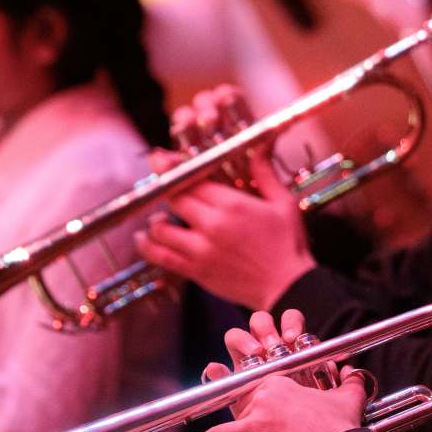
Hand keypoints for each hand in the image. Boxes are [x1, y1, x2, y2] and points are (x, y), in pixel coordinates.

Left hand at [137, 116, 315, 308]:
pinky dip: (148, 246)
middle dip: (162, 187)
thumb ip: (265, 172)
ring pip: (161, 229)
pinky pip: (161, 257)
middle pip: (174, 198)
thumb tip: (261, 144)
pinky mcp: (196, 271)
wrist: (287, 287)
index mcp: (232, 204)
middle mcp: (213, 225)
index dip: (172, 168)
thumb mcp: (283, 203)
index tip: (159, 158)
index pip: (192, 178)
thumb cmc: (288, 244)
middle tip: (156, 182)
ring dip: (155, 220)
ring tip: (158, 218)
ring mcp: (201, 249)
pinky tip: (143, 238)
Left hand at [178, 309, 366, 431]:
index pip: (250, 389)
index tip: (233, 406)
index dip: (241, 401)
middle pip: (233, 410)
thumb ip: (349, 382)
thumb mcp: (345, 398)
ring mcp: (256, 424)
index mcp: (278, 384)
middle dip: (217, 423)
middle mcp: (262, 400)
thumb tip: (356, 373)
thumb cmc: (341, 427)